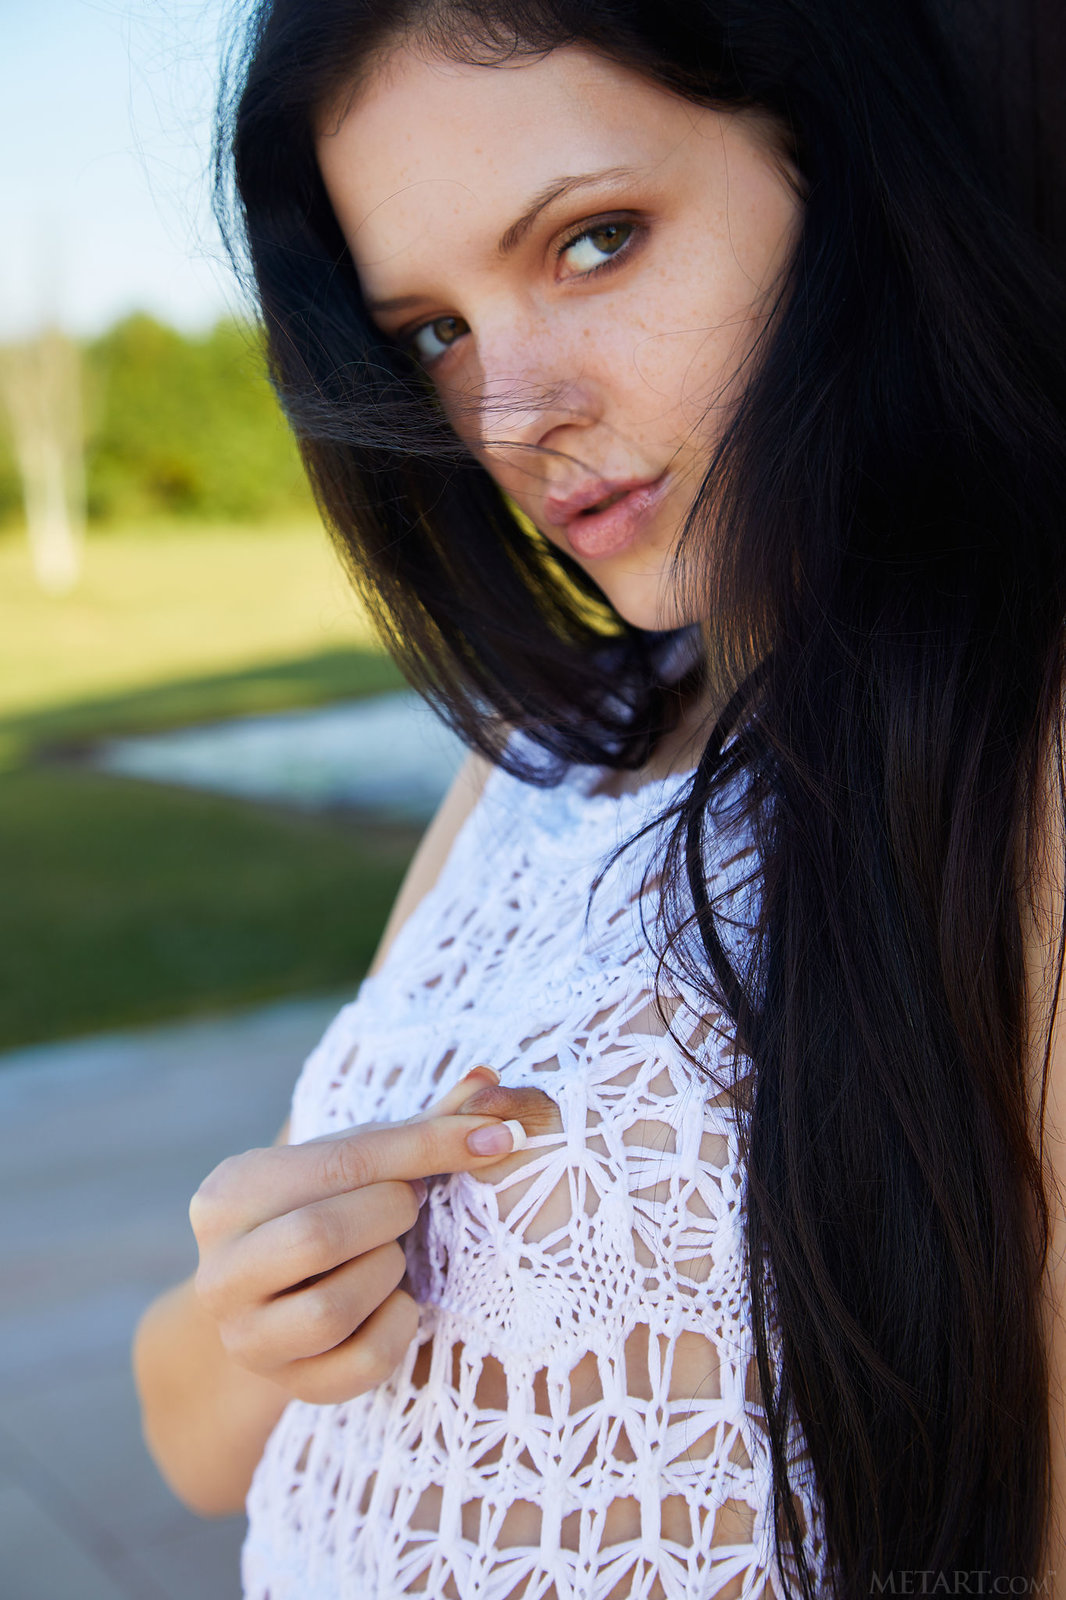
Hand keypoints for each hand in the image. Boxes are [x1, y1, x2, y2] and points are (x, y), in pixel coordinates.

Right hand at [189, 1067, 525, 1403]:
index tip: (498, 1139)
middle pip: (319, 1236)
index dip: (429, 1146)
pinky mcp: (286, 1387)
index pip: (341, 1160)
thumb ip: (424, 1125)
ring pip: (329, 1309)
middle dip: (388, 1216)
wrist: (282, 1299)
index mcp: (231, 1192)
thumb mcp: (363, 1159)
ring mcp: (245, 1338)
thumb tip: (490, 1078)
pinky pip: (360, 1364)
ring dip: (386, 1274)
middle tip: (407, 1208)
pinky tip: (397, 1303)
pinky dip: (397, 1328)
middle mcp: (218, 1270)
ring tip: (390, 1255)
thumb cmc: (332, 1207)